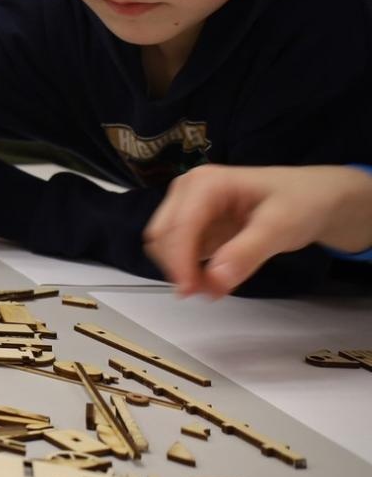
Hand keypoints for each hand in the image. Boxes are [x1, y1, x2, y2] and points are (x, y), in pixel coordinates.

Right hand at [145, 164, 371, 297]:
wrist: (313, 197)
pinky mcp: (194, 223)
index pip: (180, 225)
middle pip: (163, 233)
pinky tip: (211, 280)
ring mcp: (188, 206)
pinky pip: (179, 249)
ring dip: (181, 269)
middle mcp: (188, 191)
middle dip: (178, 266)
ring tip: (212, 289)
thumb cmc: (300, 203)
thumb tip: (214, 282)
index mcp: (206, 183)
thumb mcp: (280, 228)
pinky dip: (189, 268)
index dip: (180, 260)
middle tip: (207, 294)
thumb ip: (247, 253)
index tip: (191, 292)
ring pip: (165, 243)